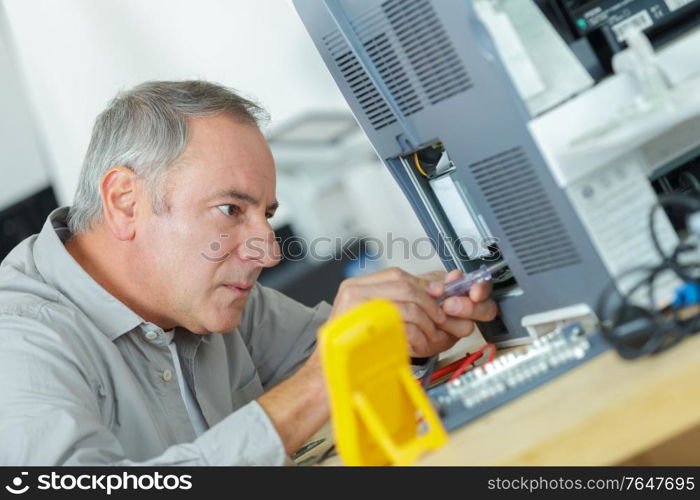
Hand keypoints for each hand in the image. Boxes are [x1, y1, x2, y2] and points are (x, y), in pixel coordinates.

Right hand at [330, 267, 496, 356]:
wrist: (330, 377)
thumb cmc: (352, 350)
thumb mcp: (375, 318)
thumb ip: (399, 302)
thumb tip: (434, 289)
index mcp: (357, 287)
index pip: (397, 275)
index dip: (423, 284)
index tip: (439, 295)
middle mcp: (354, 294)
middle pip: (405, 287)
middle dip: (430, 303)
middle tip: (441, 317)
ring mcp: (358, 311)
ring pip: (407, 306)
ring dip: (427, 322)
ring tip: (432, 334)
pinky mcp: (369, 332)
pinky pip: (402, 328)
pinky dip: (418, 337)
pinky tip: (420, 344)